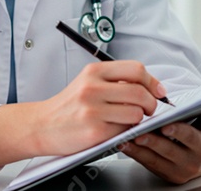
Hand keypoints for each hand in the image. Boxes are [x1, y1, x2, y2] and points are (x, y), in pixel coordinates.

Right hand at [32, 61, 166, 155]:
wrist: (42, 125)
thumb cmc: (69, 106)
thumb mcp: (88, 83)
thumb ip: (115, 81)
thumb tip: (150, 86)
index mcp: (94, 71)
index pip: (136, 69)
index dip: (152, 82)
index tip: (158, 91)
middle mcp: (93, 87)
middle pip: (140, 92)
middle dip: (151, 104)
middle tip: (148, 109)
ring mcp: (93, 109)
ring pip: (136, 113)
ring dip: (138, 120)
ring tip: (127, 120)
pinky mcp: (95, 131)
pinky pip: (124, 130)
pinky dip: (124, 132)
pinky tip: (114, 130)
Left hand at [121, 90, 200, 183]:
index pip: (192, 140)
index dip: (179, 132)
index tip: (167, 124)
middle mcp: (191, 163)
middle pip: (169, 150)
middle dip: (153, 140)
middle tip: (139, 129)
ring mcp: (175, 170)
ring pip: (154, 158)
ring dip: (138, 146)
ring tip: (126, 133)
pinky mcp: (162, 173)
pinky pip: (145, 163)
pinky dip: (133, 152)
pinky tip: (124, 141)